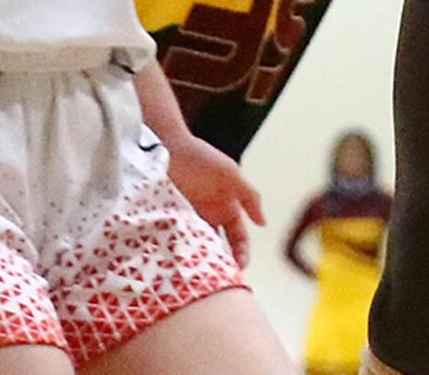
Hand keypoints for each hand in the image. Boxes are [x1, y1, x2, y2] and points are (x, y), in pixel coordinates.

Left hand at [158, 125, 264, 265]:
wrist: (165, 148)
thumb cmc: (200, 158)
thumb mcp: (230, 174)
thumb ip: (249, 197)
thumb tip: (263, 223)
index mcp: (225, 209)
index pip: (238, 239)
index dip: (242, 253)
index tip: (239, 268)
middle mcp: (207, 219)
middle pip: (218, 249)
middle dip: (222, 265)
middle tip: (220, 280)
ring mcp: (187, 223)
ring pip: (197, 251)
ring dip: (201, 263)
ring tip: (201, 276)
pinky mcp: (167, 225)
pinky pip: (174, 245)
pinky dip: (178, 256)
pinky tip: (180, 265)